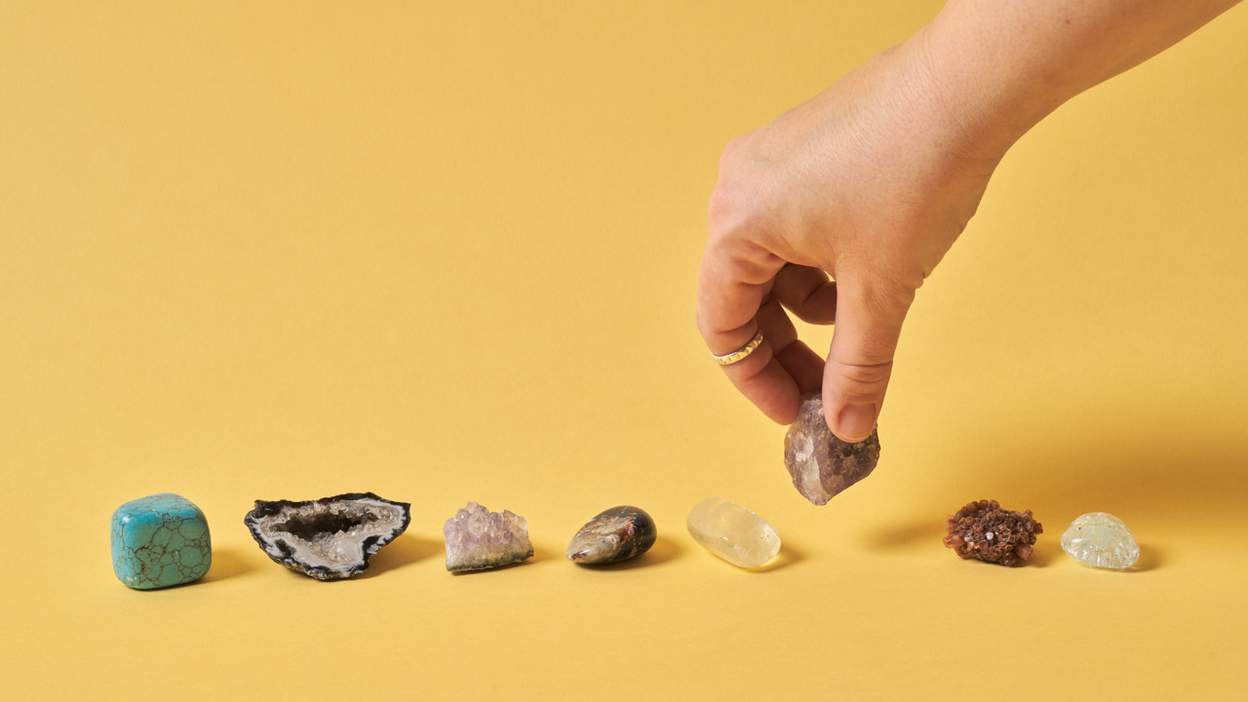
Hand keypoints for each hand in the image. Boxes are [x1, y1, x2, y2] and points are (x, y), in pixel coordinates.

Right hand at [696, 39, 1001, 441]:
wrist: (967, 87)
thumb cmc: (916, 172)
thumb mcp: (881, 290)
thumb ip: (858, 368)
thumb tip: (846, 425)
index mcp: (737, 225)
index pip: (722, 327)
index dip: (756, 380)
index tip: (795, 412)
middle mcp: (738, 189)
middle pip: (743, 296)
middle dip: (788, 348)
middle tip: (828, 389)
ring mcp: (767, 163)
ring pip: (772, 263)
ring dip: (811, 308)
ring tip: (864, 320)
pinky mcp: (800, 149)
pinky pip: (793, 226)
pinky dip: (822, 264)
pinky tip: (867, 269)